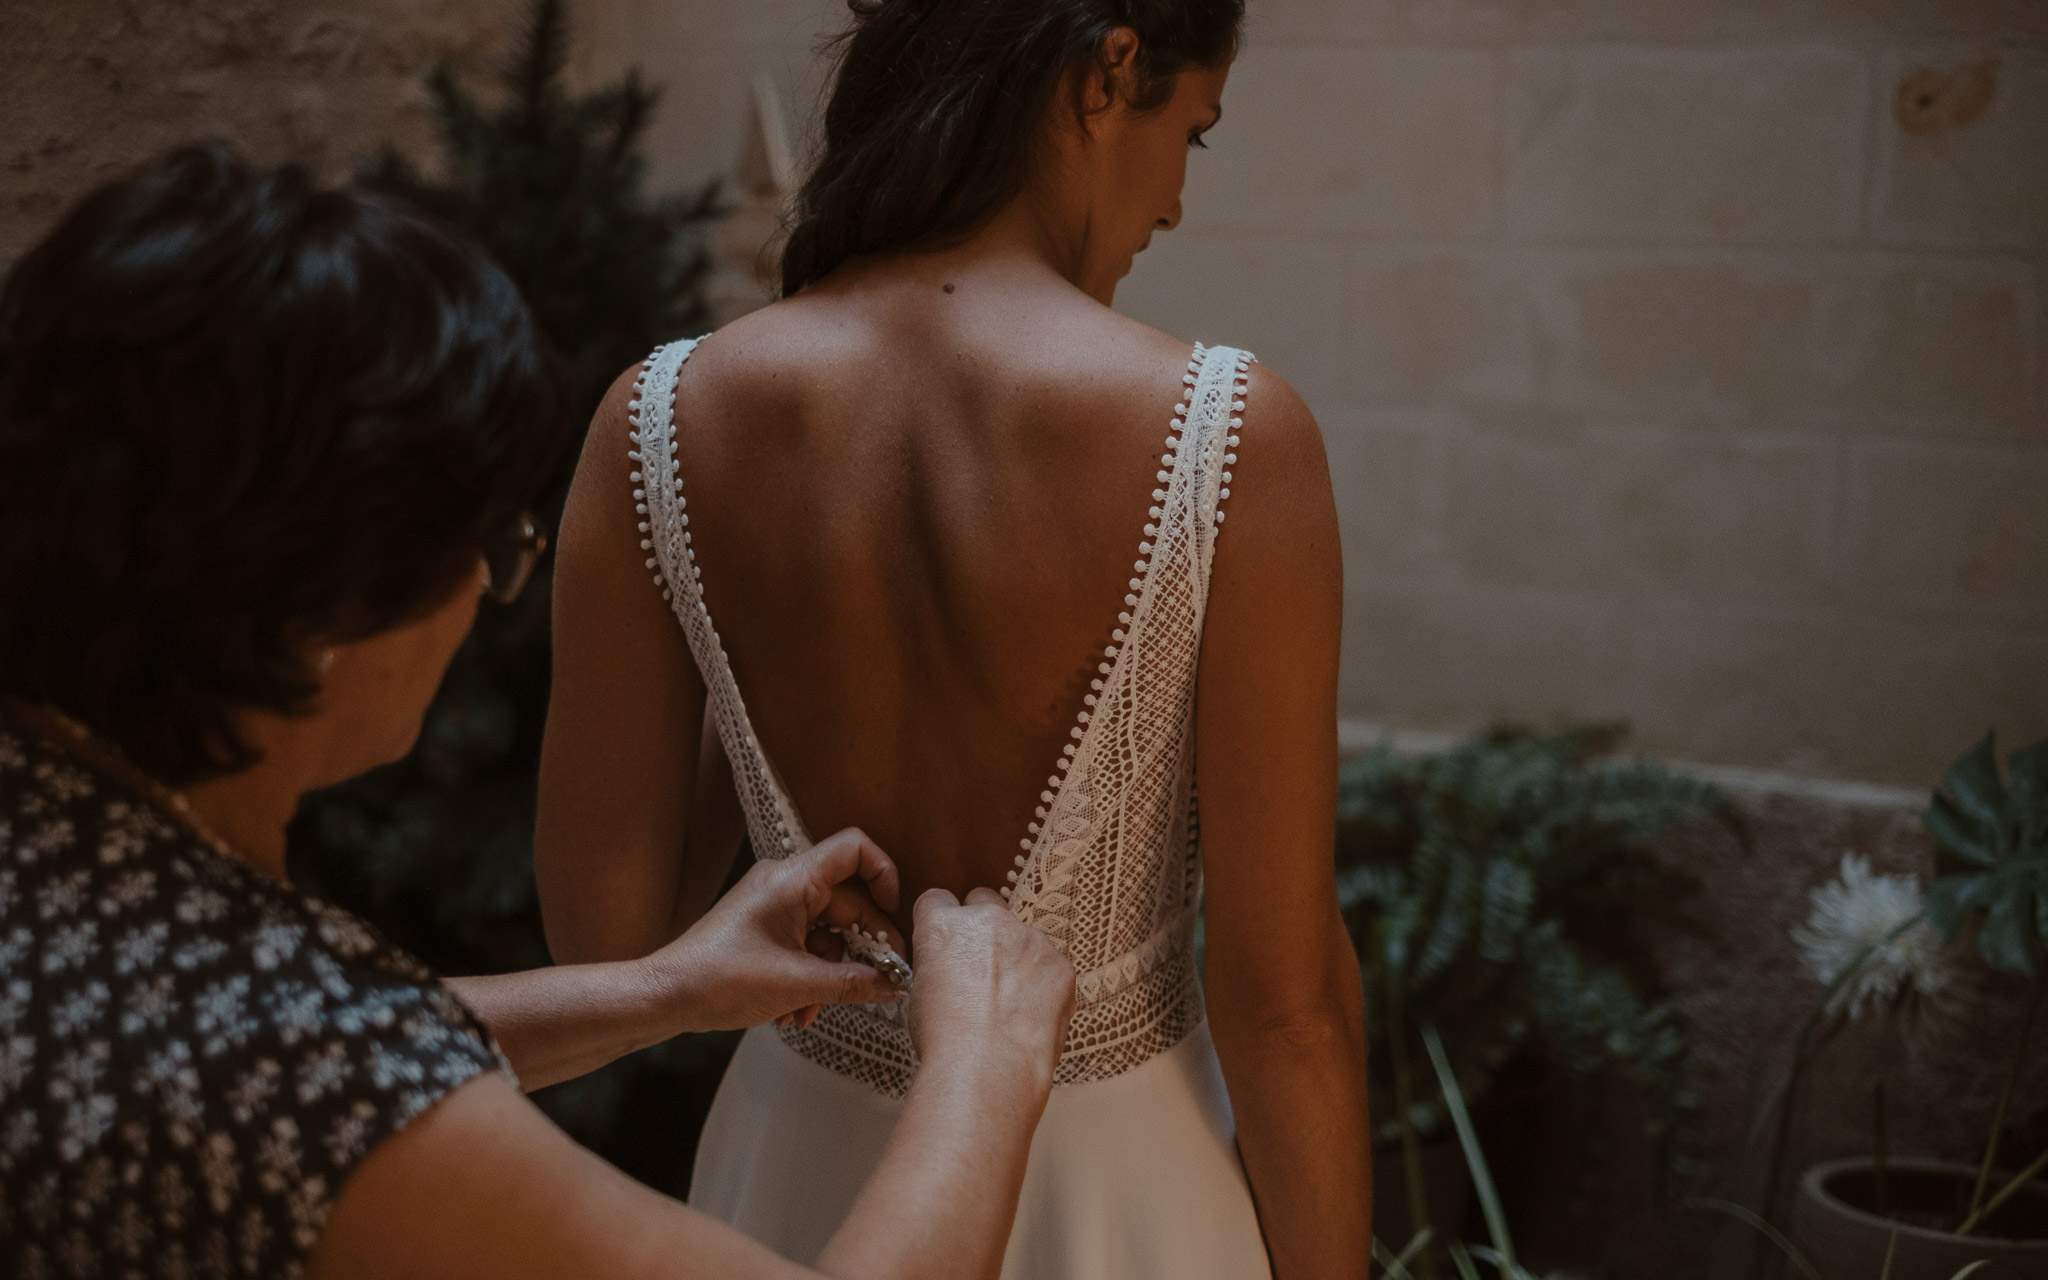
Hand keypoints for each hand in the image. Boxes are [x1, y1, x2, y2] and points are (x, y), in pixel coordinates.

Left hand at [644, 828, 906, 1031]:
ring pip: (826, 932)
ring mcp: (772, 906)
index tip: (894, 917)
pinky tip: (796, 1011)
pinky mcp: (763, 929)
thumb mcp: (797, 985)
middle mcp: (785, 884)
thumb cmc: (720, 979)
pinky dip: (808, 976)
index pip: (855, 849)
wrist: (665, 995)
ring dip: (830, 973)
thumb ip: (853, 983)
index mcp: (794, 879)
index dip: (885, 876)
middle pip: (847, 901)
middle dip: (862, 947)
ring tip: (814, 1009)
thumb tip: (892, 985)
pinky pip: (804, 945)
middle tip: (878, 981)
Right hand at [906, 888, 1074, 1091]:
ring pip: (1022, 937)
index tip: (946, 944)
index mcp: (944, 926)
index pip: (937, 900)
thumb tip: (949, 970)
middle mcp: (988, 920)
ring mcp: (1030, 939)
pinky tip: (1031, 1017)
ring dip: (1017, 959)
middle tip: (980, 970)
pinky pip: (1051, 966)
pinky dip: (1043, 985)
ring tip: (1008, 1007)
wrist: (987, 1070)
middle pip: (984, 904)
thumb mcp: (919, 994)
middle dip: (982, 929)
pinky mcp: (1061, 964)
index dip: (940, 923)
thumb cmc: (946, 1042)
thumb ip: (937, 964)